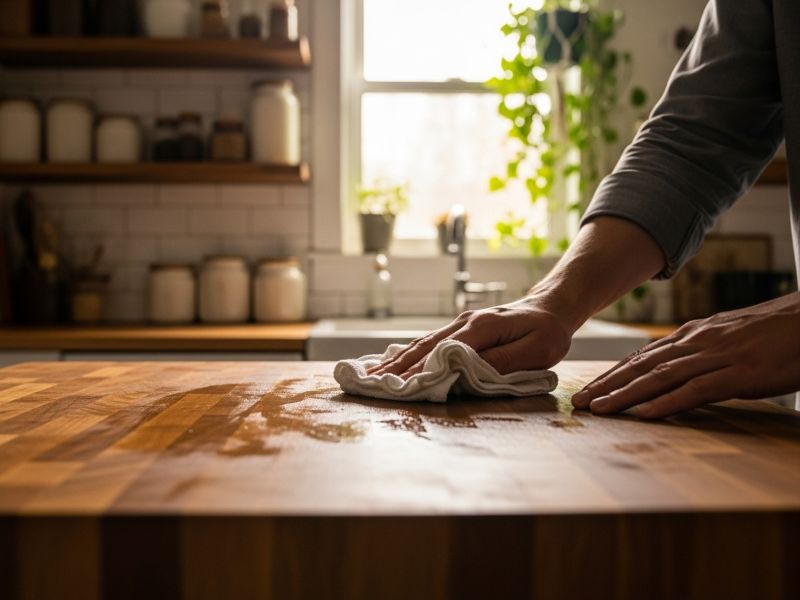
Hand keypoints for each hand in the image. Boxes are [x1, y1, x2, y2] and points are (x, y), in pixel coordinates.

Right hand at [366, 296, 574, 378]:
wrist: (552, 307)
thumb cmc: (549, 333)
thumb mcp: (536, 351)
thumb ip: (502, 362)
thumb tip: (465, 371)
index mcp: (481, 327)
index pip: (444, 351)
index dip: (420, 370)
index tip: (398, 387)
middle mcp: (465, 322)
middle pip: (424, 346)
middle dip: (397, 367)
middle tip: (370, 383)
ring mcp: (460, 324)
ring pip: (423, 343)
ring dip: (397, 361)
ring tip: (371, 376)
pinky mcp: (461, 329)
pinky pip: (430, 342)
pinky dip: (409, 354)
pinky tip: (392, 363)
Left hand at [572, 292, 799, 418]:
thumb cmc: (774, 333)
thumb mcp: (728, 338)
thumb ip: (700, 351)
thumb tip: (674, 367)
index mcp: (693, 335)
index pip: (643, 357)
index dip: (612, 375)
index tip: (589, 390)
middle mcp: (697, 343)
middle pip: (642, 366)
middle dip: (607, 385)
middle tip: (579, 402)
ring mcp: (717, 357)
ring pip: (661, 377)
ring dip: (626, 395)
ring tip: (600, 410)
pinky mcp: (739, 373)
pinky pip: (697, 390)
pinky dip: (669, 402)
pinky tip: (646, 414)